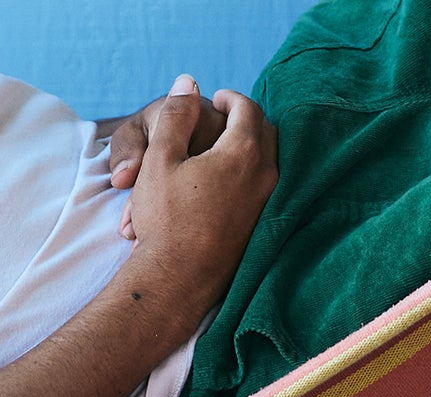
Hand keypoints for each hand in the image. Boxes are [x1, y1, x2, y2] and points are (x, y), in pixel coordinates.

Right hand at [114, 75, 276, 320]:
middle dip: (247, 120)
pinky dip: (253, 174)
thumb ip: (175, 115)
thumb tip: (187, 82)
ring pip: (271, 161)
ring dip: (253, 147)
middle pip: (267, 133)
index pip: (248, 109)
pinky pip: (267, 188)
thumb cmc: (166, 219)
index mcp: (243, 152)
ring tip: (228, 146)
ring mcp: (268, 204)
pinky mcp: (263, 227)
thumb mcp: (160, 159)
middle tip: (226, 117)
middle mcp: (265, 176)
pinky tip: (232, 181)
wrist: (179, 279)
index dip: (231, 98)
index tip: (217, 98)